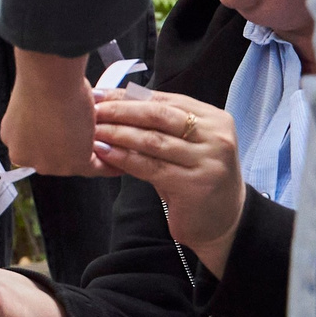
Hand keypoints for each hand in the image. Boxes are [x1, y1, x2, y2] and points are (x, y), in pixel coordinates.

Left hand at [2, 49, 103, 175]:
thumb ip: (39, 118)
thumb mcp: (32, 101)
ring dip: (91, 153)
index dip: (57, 142)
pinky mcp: (74, 163)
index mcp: (14, 139)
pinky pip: (95, 168)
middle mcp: (27, 155)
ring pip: (74, 162)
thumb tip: (53, 117)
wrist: (49, 80)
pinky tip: (117, 163)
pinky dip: (108, 166)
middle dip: (73, 148)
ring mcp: (49, 163)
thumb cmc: (40, 80)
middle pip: (55, 157)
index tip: (68, 140)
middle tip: (92, 139)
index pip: (38, 148)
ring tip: (108, 144)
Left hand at [92, 92, 245, 276]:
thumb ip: (160, 124)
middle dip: (121, 110)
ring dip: (118, 133)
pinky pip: (151, 167)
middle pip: (158, 116)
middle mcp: (216, 137)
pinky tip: (105, 153)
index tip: (100, 95)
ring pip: (153, 141)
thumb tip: (115, 100)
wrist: (222, 221)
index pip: (164, 101)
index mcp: (214, 119)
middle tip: (93, 110)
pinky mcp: (195, 186)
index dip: (128, 96)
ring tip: (93, 130)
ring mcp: (208, 162)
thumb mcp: (185, 144)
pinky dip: (124, 158)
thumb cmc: (195, 177)